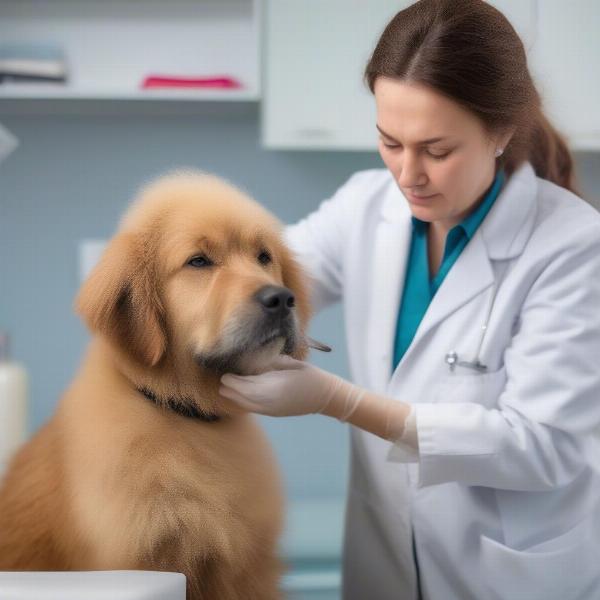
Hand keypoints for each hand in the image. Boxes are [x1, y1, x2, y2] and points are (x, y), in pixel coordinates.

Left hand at [219, 355, 410, 443]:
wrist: (326, 397)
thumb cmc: (310, 376)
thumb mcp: (291, 364)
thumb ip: (271, 362)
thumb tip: (253, 359)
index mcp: (274, 387)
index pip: (246, 386)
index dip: (233, 381)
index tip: (225, 374)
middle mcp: (271, 401)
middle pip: (244, 398)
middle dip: (231, 390)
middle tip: (222, 382)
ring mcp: (273, 410)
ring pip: (248, 406)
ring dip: (236, 398)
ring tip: (225, 390)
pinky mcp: (275, 414)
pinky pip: (255, 409)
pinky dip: (245, 403)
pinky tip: (240, 398)